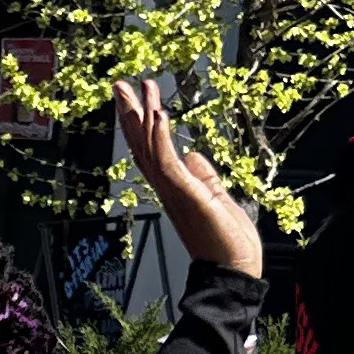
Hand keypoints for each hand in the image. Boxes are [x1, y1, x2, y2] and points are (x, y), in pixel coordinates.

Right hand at [111, 79, 262, 280]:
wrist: (233, 270)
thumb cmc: (227, 241)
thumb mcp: (216, 197)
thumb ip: (203, 175)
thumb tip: (193, 154)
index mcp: (174, 187)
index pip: (151, 149)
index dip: (141, 122)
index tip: (136, 97)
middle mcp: (167, 187)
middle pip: (142, 143)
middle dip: (131, 112)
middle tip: (120, 84)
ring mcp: (173, 190)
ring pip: (151, 146)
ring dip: (145, 114)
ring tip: (142, 87)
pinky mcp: (185, 193)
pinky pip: (166, 161)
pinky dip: (161, 137)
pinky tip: (159, 114)